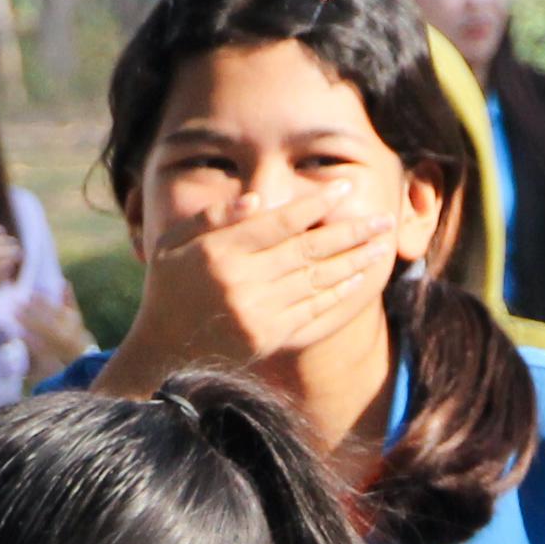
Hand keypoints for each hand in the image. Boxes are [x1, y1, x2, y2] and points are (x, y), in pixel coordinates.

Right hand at [110, 188, 395, 388]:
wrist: (161, 354)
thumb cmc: (168, 291)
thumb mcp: (172, 245)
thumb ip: (212, 218)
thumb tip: (257, 199)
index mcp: (217, 252)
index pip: (278, 223)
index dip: (315, 205)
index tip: (344, 189)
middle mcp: (240, 282)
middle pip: (307, 250)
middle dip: (350, 232)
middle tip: (383, 219)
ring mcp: (257, 313)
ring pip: (316, 280)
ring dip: (354, 261)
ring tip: (380, 245)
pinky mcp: (269, 338)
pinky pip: (313, 310)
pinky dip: (338, 293)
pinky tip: (358, 278)